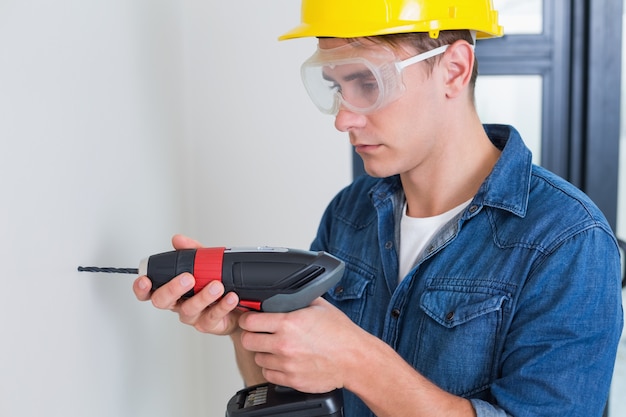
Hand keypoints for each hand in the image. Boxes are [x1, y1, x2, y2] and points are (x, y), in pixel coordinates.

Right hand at [132, 234, 242, 335]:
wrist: (240, 305)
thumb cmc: (216, 283)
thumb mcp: (206, 263)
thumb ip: (193, 252)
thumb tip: (178, 240)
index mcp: (173, 290)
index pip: (149, 291)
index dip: (142, 288)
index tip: (145, 280)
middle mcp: (179, 304)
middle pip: (163, 301)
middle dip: (172, 289)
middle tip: (188, 278)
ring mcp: (193, 316)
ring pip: (189, 310)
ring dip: (203, 297)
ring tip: (217, 286)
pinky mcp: (208, 324)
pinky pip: (212, 317)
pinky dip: (223, 306)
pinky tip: (230, 297)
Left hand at [238, 297, 363, 392]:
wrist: (354, 359)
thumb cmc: (341, 334)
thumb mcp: (319, 307)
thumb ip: (298, 299)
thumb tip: (284, 293)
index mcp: (289, 323)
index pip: (250, 321)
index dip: (248, 318)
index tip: (251, 318)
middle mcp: (284, 344)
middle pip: (247, 340)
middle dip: (251, 334)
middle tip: (259, 333)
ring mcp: (286, 364)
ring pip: (257, 358)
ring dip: (263, 352)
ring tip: (276, 347)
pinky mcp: (291, 380)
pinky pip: (268, 374)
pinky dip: (272, 368)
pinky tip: (283, 361)